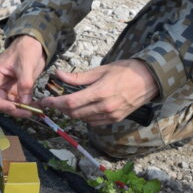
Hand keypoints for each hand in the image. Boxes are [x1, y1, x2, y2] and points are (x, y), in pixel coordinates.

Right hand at [0, 35, 45, 118]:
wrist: (35, 43)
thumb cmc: (25, 48)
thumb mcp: (25, 63)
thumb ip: (24, 82)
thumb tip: (24, 101)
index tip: (12, 107)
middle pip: (0, 102)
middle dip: (12, 109)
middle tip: (27, 112)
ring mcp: (9, 87)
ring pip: (11, 104)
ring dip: (21, 109)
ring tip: (35, 110)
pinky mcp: (19, 89)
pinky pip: (21, 101)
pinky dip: (28, 105)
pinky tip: (37, 106)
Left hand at [37, 60, 157, 126]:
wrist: (148, 80)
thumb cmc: (125, 70)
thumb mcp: (100, 70)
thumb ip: (78, 77)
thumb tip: (58, 74)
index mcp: (100, 92)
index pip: (71, 102)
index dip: (54, 103)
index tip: (44, 101)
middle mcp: (105, 107)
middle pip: (74, 113)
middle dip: (60, 108)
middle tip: (53, 101)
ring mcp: (111, 115)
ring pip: (83, 119)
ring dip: (71, 113)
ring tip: (66, 103)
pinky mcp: (115, 120)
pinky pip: (93, 122)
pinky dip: (84, 116)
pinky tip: (82, 108)